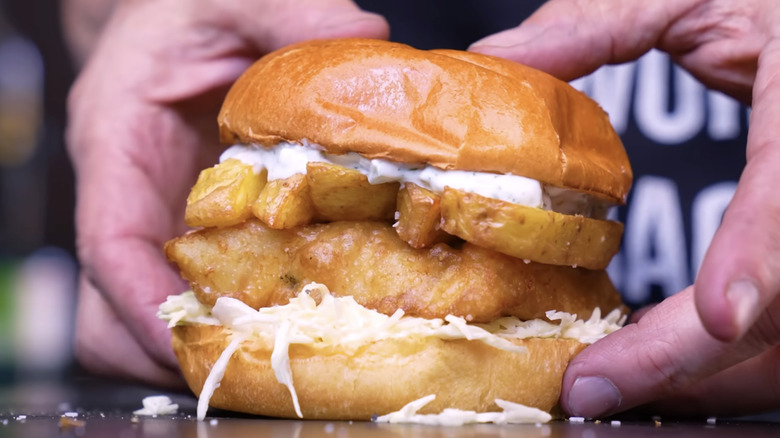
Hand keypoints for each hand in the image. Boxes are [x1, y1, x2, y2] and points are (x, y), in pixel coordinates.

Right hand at [66, 0, 387, 385]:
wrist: (171, 22)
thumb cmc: (186, 10)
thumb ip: (287, 11)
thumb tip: (366, 37)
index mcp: (117, 143)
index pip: (107, 243)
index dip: (141, 302)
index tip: (192, 335)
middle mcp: (129, 198)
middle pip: (110, 309)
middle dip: (170, 345)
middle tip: (252, 353)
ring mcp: (157, 224)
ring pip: (143, 318)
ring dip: (199, 344)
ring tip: (274, 347)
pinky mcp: (191, 233)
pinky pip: (193, 296)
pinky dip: (229, 318)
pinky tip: (288, 313)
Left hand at [471, 0, 779, 416]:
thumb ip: (595, 25)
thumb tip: (494, 62)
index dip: (763, 260)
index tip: (720, 315)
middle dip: (694, 354)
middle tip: (596, 385)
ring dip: (703, 371)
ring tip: (612, 380)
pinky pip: (778, 325)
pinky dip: (718, 351)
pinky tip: (657, 349)